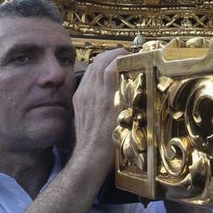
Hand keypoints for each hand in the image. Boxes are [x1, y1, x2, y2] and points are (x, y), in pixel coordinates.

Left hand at [69, 48, 123, 179]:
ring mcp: (82, 95)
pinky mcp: (78, 100)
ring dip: (105, 61)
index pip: (110, 61)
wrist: (90, 157)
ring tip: (118, 64)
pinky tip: (105, 79)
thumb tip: (123, 68)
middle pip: (99, 60)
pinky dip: (97, 71)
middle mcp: (90, 91)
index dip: (122, 55)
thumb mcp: (122, 116)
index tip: (134, 57)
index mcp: (103, 94)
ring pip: (92, 67)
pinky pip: (87, 78)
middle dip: (114, 54)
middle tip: (127, 57)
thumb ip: (121, 91)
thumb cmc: (111, 141)